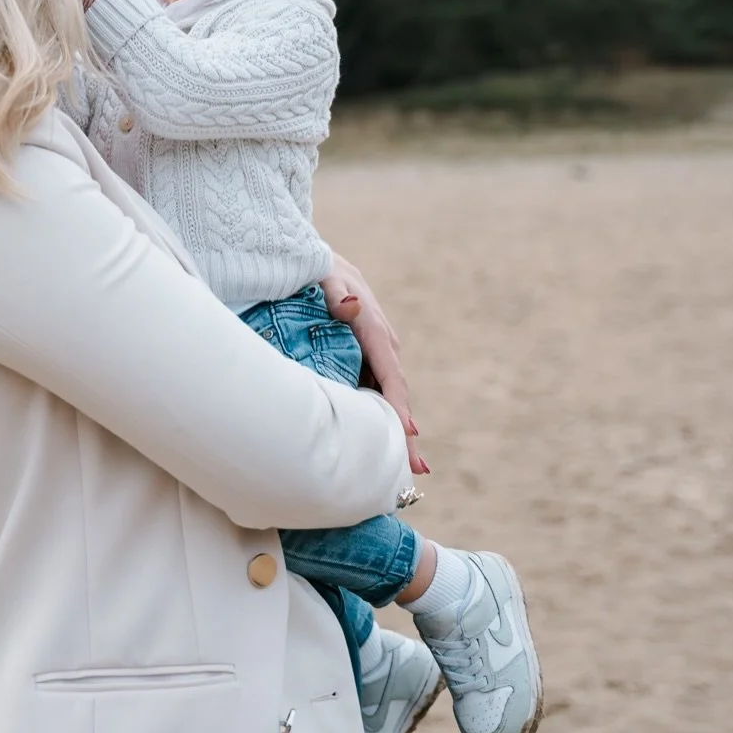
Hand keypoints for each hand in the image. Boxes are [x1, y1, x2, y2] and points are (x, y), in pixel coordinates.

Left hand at [320, 253, 427, 477]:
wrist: (320, 260)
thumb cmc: (318, 269)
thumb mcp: (326, 275)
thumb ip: (336, 292)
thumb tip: (351, 307)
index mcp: (374, 329)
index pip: (390, 375)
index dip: (398, 407)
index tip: (407, 435)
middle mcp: (383, 343)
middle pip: (397, 393)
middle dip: (406, 433)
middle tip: (415, 471)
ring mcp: (376, 350)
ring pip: (389, 394)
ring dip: (398, 429)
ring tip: (406, 469)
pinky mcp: (366, 354)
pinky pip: (377, 387)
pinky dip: (383, 414)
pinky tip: (383, 439)